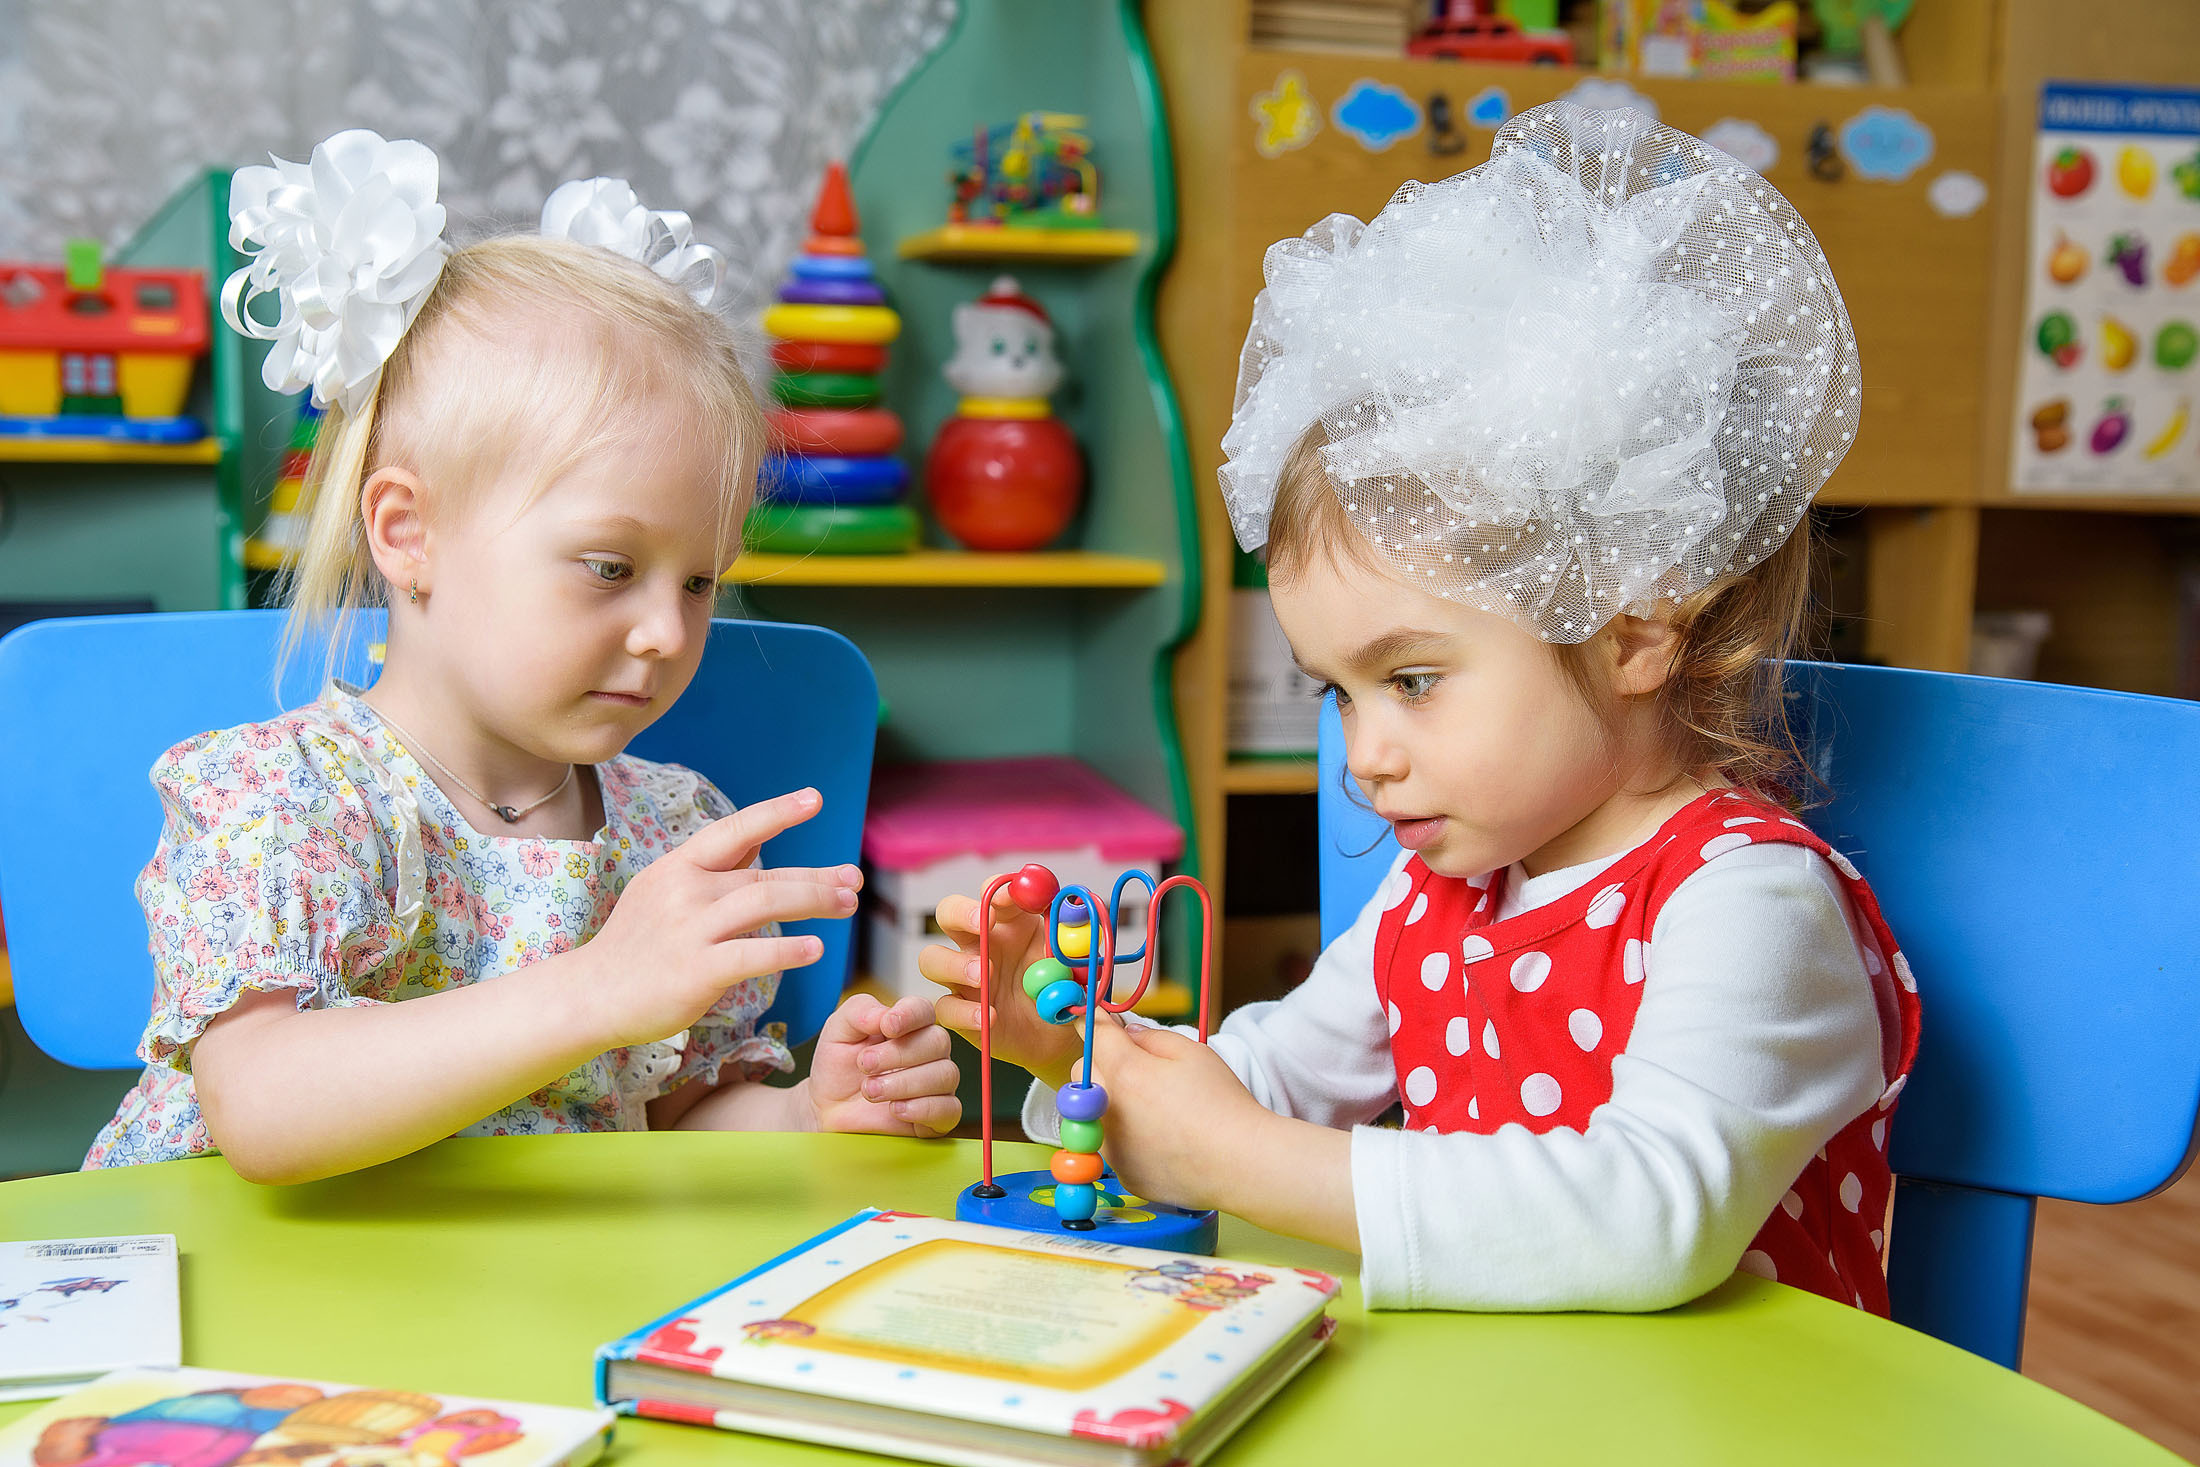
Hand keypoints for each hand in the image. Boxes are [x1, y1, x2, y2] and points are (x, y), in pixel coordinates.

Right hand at [578, 789, 860, 1049]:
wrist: (589, 995)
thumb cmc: (636, 945)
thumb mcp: (663, 891)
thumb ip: (712, 870)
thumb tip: (760, 841)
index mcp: (679, 867)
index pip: (734, 830)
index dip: (776, 812)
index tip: (815, 798)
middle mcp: (685, 891)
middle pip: (763, 875)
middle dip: (815, 876)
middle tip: (853, 880)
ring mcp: (689, 930)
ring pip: (763, 903)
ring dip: (813, 902)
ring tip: (847, 906)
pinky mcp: (695, 971)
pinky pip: (751, 954)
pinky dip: (788, 950)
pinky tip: (816, 949)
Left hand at [806, 993, 961, 1135]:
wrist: (830, 1109)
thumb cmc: (839, 1067)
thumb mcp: (837, 1031)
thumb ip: (858, 1011)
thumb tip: (884, 1014)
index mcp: (909, 1024)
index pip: (924, 1010)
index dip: (910, 1015)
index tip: (887, 1026)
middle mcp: (930, 1051)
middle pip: (938, 1041)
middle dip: (899, 1054)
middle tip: (865, 1064)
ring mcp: (938, 1083)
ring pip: (945, 1074)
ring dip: (904, 1083)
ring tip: (870, 1090)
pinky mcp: (939, 1114)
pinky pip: (949, 1108)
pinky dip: (922, 1108)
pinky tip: (895, 1109)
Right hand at [920, 887, 1084, 1088]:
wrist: (1062, 1034)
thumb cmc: (1066, 987)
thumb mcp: (1077, 959)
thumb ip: (1074, 937)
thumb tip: (1074, 910)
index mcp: (1008, 921)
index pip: (991, 892)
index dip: (998, 889)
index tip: (1012, 896)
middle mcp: (980, 943)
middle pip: (948, 912)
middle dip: (961, 912)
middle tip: (982, 924)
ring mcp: (964, 977)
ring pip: (931, 958)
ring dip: (954, 963)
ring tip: (984, 976)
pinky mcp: (960, 1011)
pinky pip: (945, 1008)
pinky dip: (964, 1012)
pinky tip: (990, 1017)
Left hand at [1082, 1018, 1270, 1213]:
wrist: (1241, 1163)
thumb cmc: (1221, 1103)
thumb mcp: (1192, 1052)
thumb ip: (1150, 1036)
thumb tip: (1127, 1034)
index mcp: (1124, 1073)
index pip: (1093, 1035)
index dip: (1095, 1022)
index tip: (1096, 1018)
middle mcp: (1107, 1111)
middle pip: (1082, 1074)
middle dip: (1100, 1063)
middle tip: (1135, 1067)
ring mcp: (1112, 1148)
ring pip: (1090, 1113)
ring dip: (1107, 1103)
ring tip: (1150, 1108)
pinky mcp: (1123, 1174)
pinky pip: (1110, 1147)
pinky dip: (1124, 1138)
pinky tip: (1159, 1139)